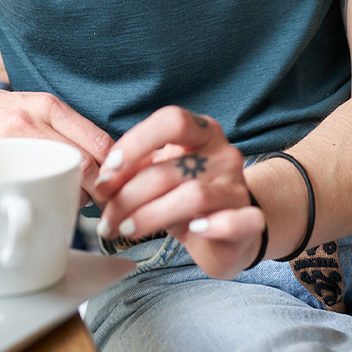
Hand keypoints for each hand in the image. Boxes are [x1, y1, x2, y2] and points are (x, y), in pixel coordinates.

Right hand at [0, 68, 114, 196]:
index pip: (99, 144)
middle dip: (101, 188)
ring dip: (75, 197)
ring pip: (59, 180)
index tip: (122, 180)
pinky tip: (47, 198)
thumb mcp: (39, 108)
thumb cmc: (3, 112)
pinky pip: (29, 187)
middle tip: (105, 198)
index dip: (116, 168)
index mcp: (49, 107)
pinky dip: (46, 198)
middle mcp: (30, 122)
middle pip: (84, 165)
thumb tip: (111, 163)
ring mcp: (9, 144)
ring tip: (74, 197)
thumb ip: (71, 130)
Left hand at [91, 106, 264, 278]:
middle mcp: (223, 155)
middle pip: (169, 169)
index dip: (136, 143)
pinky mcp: (249, 220)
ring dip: (150, 216)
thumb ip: (131, 173)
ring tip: (128, 230)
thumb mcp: (156, 175)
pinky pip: (236, 221)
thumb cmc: (182, 196)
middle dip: (127, 197)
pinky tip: (193, 230)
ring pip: (193, 196)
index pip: (172, 121)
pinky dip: (213, 227)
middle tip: (108, 220)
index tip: (109, 169)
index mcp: (201, 133)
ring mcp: (237, 187)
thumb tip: (102, 184)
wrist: (228, 227)